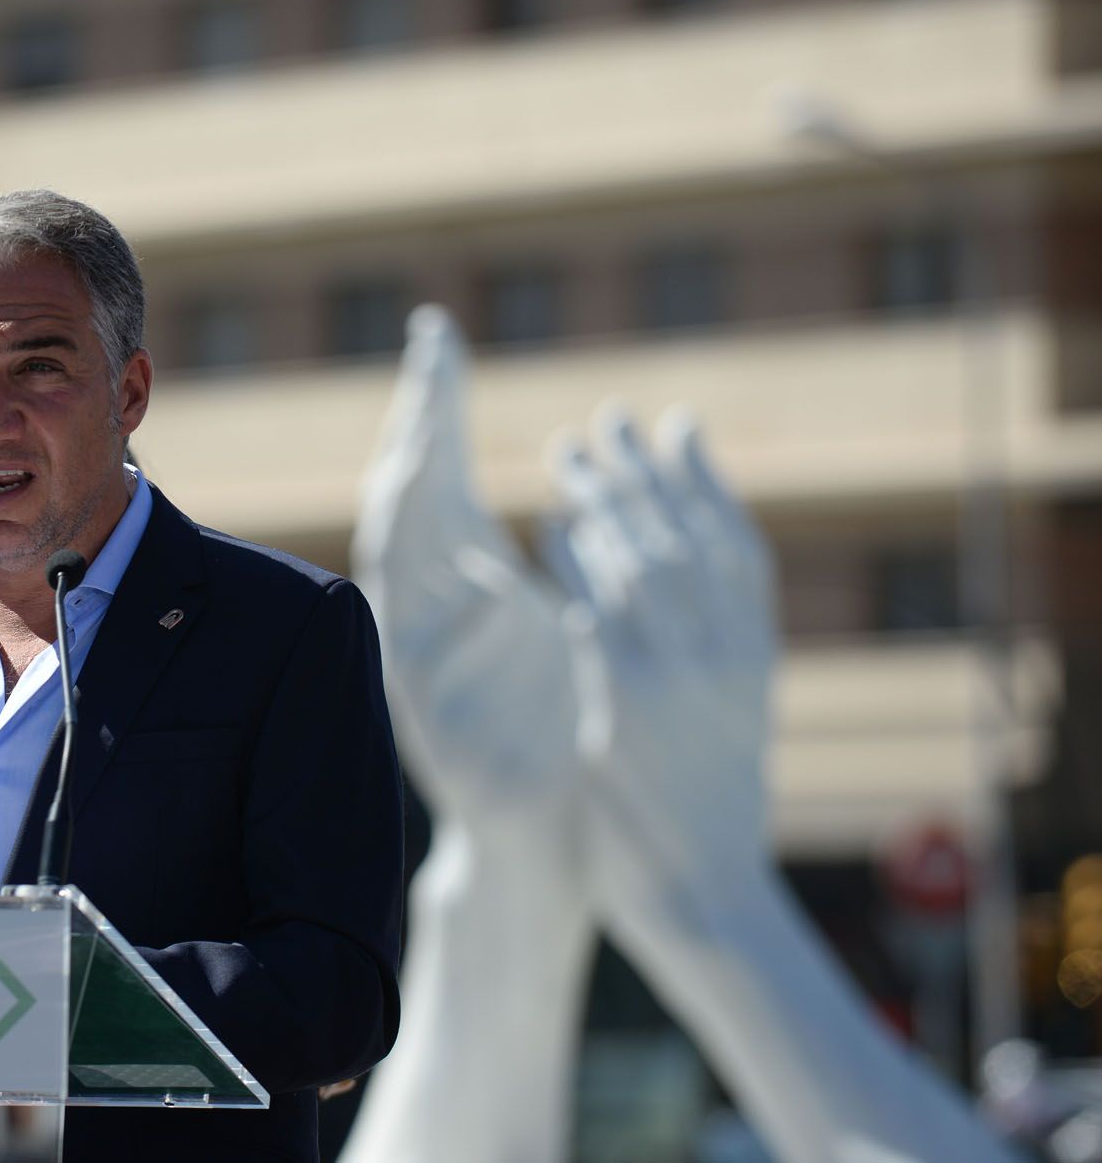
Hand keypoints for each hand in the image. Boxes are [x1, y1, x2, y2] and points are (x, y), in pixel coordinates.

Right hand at [353, 306, 581, 826]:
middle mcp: (432, 606)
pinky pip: (414, 640)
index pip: (439, 471)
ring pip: (396, 558)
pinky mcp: (425, 712)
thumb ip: (539, 560)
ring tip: (423, 435)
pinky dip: (434, 598)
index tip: (439, 336)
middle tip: (430, 356)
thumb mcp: (552, 623)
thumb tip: (575, 488)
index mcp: (466, 577)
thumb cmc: (557, 724)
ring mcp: (419, 656)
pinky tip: (461, 550)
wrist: (549, 831)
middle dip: (418, 424)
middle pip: (409, 497)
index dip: (434, 404)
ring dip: (409, 494)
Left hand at [543, 404, 776, 896]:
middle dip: (644, 471)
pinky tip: (553, 529)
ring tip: (568, 454)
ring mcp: (679, 681)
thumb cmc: (712, 810)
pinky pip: (599, 618)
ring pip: (644, 565)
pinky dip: (581, 569)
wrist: (706, 893)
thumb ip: (721, 650)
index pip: (738, 546)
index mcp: (757, 657)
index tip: (681, 426)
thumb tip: (705, 585)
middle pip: (685, 538)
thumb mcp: (736, 716)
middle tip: (609, 418)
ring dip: (604, 502)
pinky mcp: (626, 709)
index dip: (708, 481)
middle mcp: (727, 658)